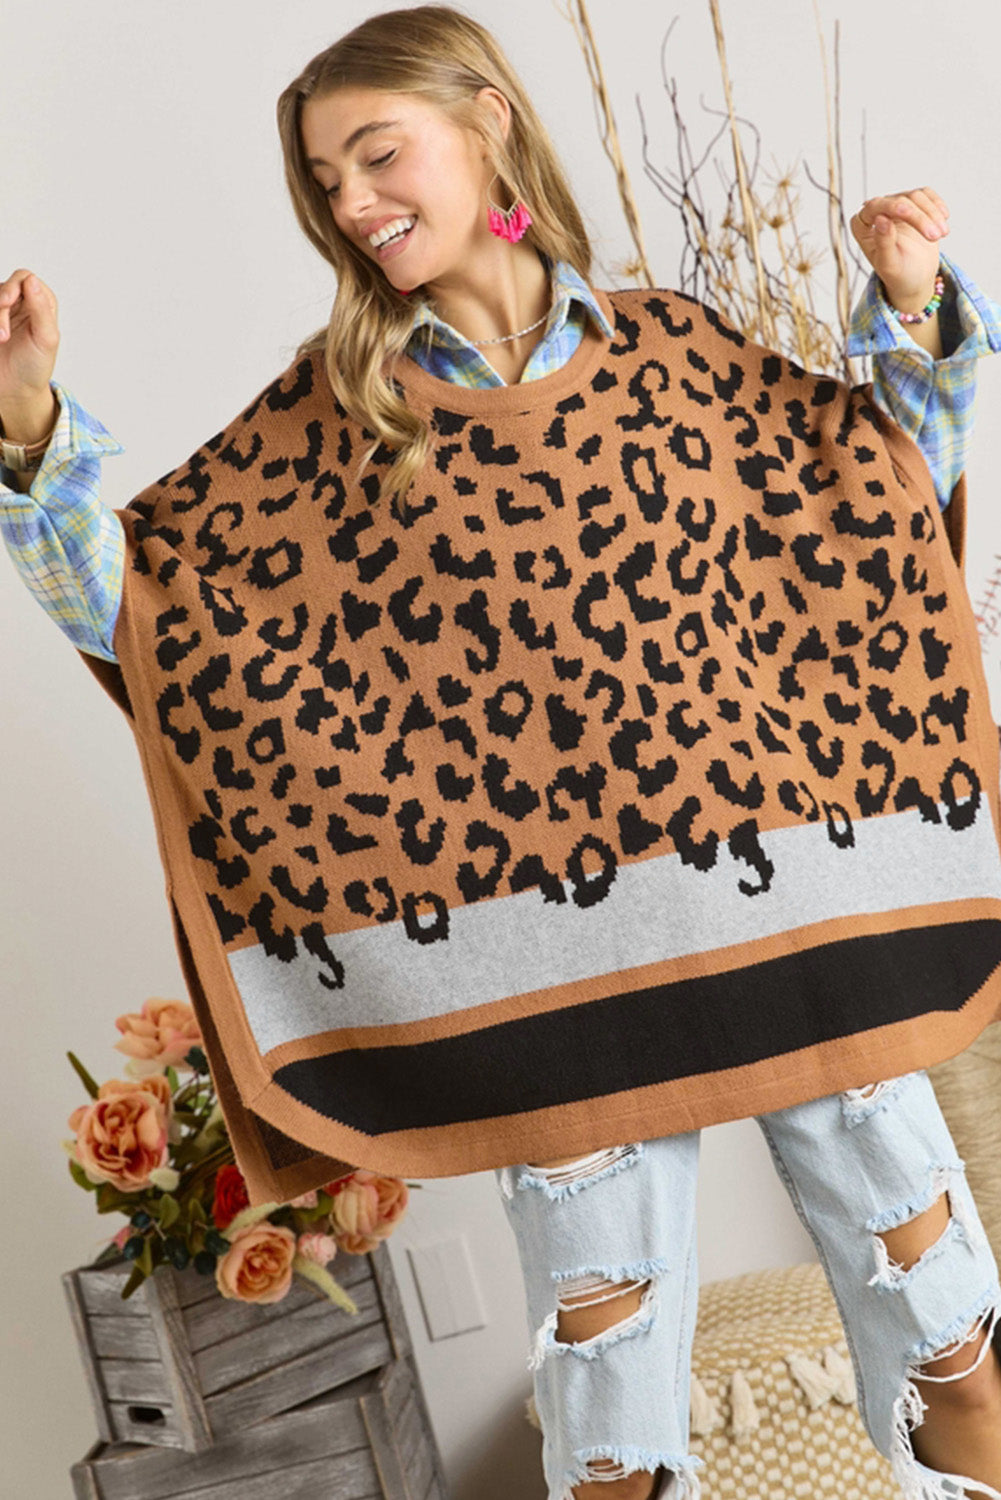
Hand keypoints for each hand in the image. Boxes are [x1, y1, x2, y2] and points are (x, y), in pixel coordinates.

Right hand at [0, 269, 59, 413]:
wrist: (15, 391)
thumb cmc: (35, 367)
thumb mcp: (46, 340)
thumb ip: (41, 309)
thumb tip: (32, 280)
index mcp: (40, 304)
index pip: (24, 279)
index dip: (13, 286)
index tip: (7, 302)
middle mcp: (20, 304)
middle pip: (3, 288)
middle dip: (0, 306)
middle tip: (3, 333)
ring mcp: (1, 313)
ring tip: (0, 340)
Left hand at [849, 187, 948, 312]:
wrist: (915, 277)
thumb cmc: (898, 274)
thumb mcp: (889, 265)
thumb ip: (883, 243)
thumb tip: (880, 218)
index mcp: (862, 226)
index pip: (874, 207)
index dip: (890, 206)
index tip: (906, 212)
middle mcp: (876, 212)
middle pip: (899, 201)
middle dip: (919, 217)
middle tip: (935, 236)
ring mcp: (896, 205)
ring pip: (916, 196)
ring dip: (932, 214)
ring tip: (941, 235)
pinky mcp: (913, 203)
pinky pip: (926, 194)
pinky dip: (937, 205)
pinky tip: (944, 218)